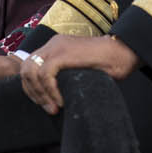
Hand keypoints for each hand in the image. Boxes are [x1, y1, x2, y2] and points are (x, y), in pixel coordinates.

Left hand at [19, 35, 137, 114]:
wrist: (125, 52)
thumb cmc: (109, 64)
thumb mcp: (80, 70)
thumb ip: (65, 77)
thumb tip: (54, 98)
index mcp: (56, 46)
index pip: (30, 66)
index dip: (32, 88)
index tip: (44, 103)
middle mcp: (53, 44)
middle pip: (25, 68)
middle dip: (32, 92)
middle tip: (47, 108)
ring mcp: (57, 47)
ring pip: (32, 72)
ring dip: (40, 94)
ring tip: (53, 108)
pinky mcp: (64, 54)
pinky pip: (46, 75)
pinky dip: (50, 91)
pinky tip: (61, 102)